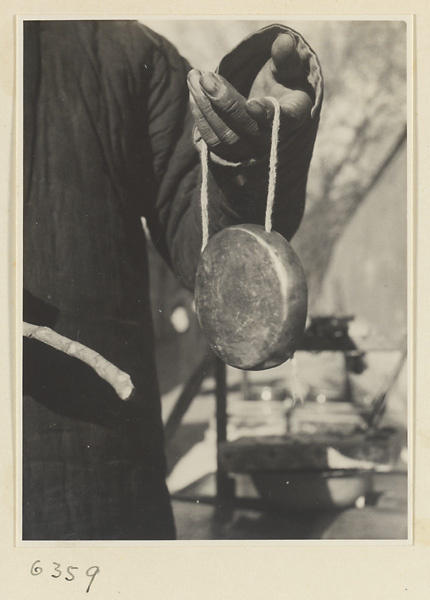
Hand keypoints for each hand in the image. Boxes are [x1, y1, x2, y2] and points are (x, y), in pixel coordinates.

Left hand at [187, 33, 313, 161]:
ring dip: (206, 107)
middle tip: (206, 77)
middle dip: (224, 102)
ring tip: (194, 76)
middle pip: (246, 128)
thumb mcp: (290, 68)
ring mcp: (249, 149)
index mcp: (292, 117)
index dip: (266, 114)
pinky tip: (194, 92)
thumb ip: (285, 57)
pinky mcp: (231, 152)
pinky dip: (200, 117)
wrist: (274, 104)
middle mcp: (270, 139)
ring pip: (225, 136)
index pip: (280, 120)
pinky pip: (212, 142)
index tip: (251, 103)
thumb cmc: (284, 83)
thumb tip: (284, 41)